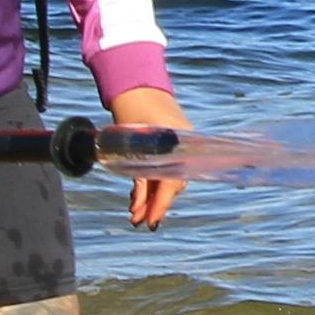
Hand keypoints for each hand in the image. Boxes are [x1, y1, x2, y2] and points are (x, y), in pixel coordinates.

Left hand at [106, 84, 186, 229]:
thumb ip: (139, 165)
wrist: (139, 91)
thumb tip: (141, 193)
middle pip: (168, 185)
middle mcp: (179, 152)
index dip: (162, 202)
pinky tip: (136, 203)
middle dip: (154, 206)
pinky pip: (156, 175)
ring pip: (161, 183)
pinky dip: (146, 190)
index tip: (153, 220)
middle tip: (142, 222)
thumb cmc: (138, 110)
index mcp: (178, 147)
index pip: (172, 181)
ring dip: (148, 200)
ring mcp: (172, 153)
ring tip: (135, 217)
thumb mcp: (138, 137)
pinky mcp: (162, 154)